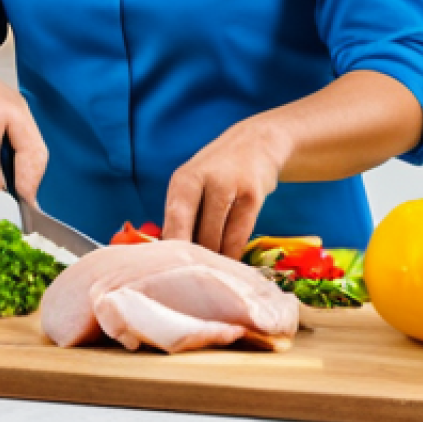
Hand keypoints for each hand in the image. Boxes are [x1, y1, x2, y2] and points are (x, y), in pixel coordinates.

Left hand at [162, 118, 288, 259]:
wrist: (255, 144)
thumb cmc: (217, 172)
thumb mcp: (193, 184)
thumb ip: (181, 214)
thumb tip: (167, 257)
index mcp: (183, 180)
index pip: (172, 221)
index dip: (169, 251)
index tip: (167, 273)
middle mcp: (205, 180)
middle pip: (194, 235)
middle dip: (193, 260)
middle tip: (192, 277)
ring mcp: (230, 187)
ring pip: (216, 240)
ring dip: (213, 260)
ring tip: (211, 269)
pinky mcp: (253, 197)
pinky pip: (238, 238)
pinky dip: (232, 255)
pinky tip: (228, 262)